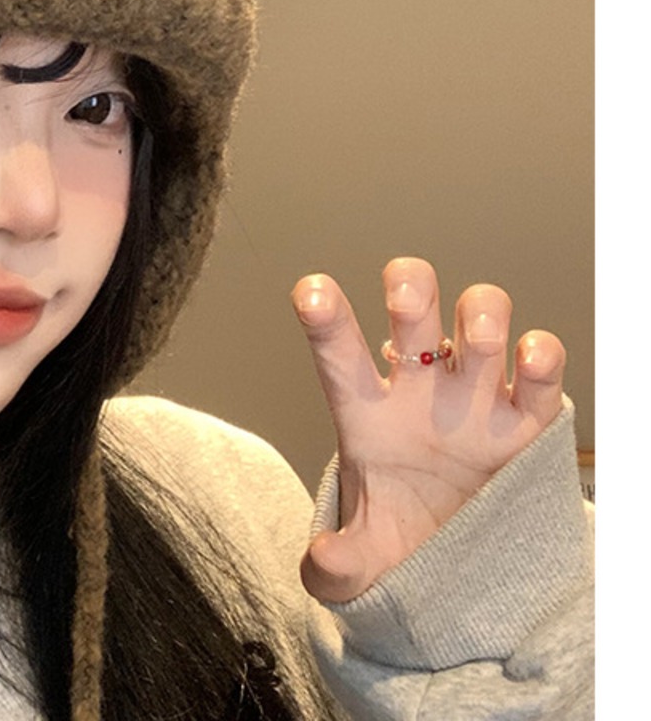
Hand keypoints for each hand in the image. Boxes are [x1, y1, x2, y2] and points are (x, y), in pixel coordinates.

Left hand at [291, 256, 564, 603]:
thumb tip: (325, 562)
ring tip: (477, 340)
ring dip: (480, 314)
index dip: (325, 318)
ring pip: (479, 317)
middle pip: (412, 308)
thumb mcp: (363, 560)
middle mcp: (420, 388)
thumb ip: (337, 566)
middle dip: (412, 289)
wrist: (460, 564)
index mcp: (367, 412)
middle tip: (406, 301)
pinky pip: (540, 371)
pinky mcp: (527, 421)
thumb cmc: (400, 537)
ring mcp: (475, 396)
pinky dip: (542, 355)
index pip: (339, 355)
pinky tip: (530, 361)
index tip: (311, 291)